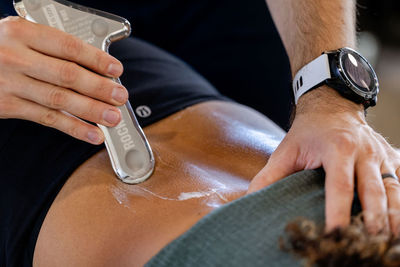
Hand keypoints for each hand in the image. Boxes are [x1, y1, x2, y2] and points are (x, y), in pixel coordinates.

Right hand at [0, 17, 128, 143]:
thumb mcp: (21, 37)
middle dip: (99, 88)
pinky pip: (47, 119)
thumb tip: (95, 66)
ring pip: (59, 99)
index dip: (96, 59)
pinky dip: (73, 127)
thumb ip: (52, 47)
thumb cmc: (1, 49)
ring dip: (91, 111)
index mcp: (22, 32)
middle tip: (120, 97)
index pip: (68, 46)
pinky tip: (92, 134)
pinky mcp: (7, 106)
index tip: (116, 70)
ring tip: (112, 117)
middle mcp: (15, 57)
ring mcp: (10, 84)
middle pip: (67, 75)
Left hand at [248, 87, 399, 233]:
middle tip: (370, 244)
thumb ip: (269, 175)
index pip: (339, 185)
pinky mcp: (393, 159)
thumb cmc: (308, 132)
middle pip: (374, 190)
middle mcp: (364, 153)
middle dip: (374, 219)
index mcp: (338, 149)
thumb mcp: (286, 150)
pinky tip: (398, 223)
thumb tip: (249, 199)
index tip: (334, 233)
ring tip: (389, 241)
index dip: (338, 210)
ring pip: (394, 189)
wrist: (333, 106)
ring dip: (395, 216)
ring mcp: (382, 156)